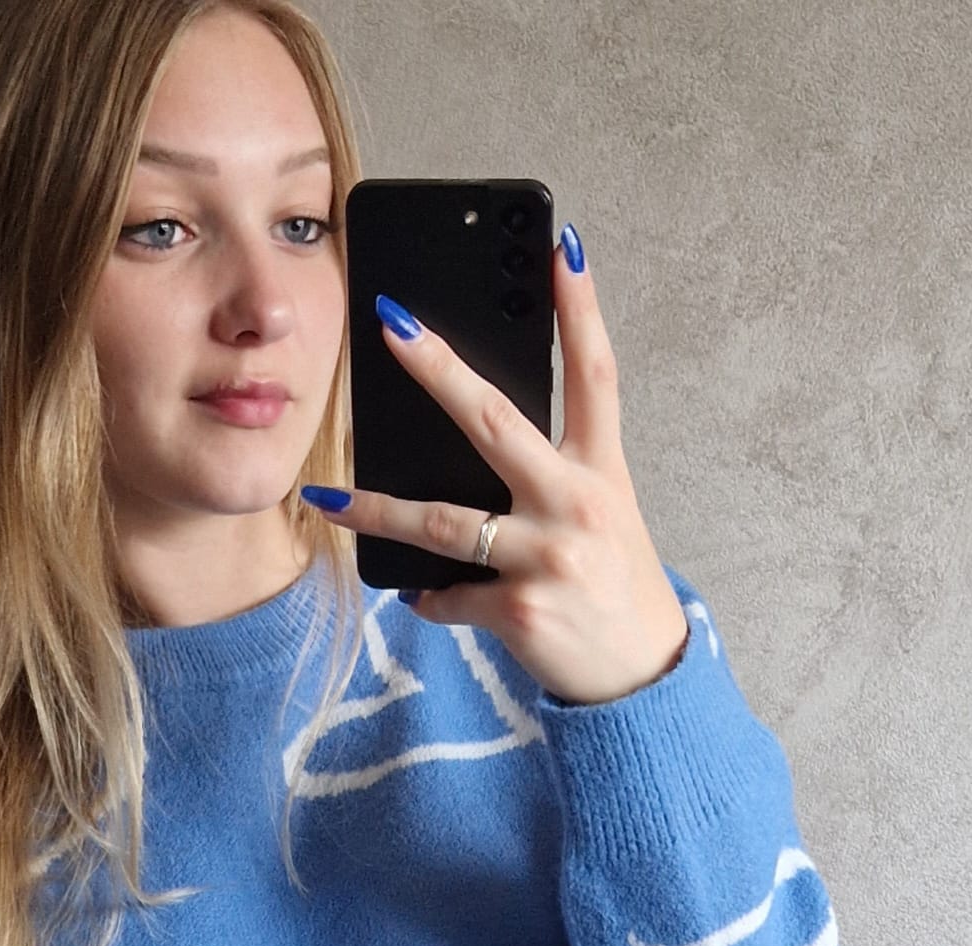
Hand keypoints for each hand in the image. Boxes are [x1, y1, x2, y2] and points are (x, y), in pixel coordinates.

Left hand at [299, 225, 689, 706]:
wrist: (643, 675)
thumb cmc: (614, 589)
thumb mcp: (602, 518)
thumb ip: (552, 479)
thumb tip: (471, 448)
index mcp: (601, 473)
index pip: (595, 373)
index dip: (581, 308)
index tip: (562, 244)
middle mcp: (576, 505)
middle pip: (496, 421)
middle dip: (438, 369)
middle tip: (390, 325)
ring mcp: (546, 557)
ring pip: (441, 521)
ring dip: (376, 509)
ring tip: (329, 498)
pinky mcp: (518, 609)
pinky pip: (446, 595)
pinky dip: (427, 598)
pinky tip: (419, 598)